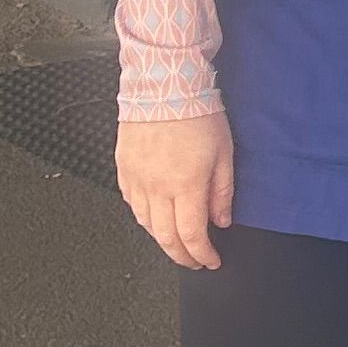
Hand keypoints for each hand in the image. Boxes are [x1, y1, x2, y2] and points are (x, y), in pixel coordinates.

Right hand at [117, 108, 234, 271]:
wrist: (164, 85)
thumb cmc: (198, 113)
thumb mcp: (224, 153)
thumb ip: (222, 192)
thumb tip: (221, 221)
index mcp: (186, 185)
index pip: (191, 236)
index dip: (202, 255)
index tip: (211, 261)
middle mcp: (157, 187)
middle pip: (165, 238)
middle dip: (182, 256)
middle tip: (194, 261)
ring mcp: (136, 179)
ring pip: (146, 225)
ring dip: (163, 240)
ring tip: (178, 243)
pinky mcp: (123, 169)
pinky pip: (131, 204)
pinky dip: (145, 219)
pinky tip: (155, 218)